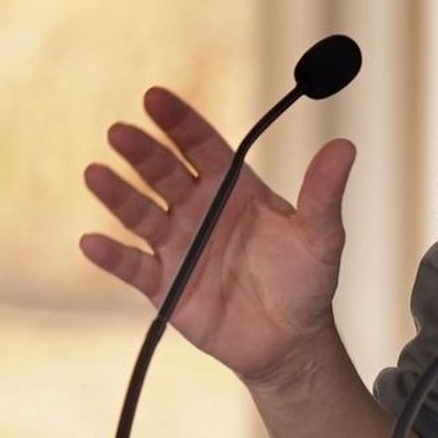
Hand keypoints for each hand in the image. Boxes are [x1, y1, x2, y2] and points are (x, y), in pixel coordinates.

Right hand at [80, 87, 355, 388]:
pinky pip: (134, 269)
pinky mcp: (166, 287)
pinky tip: (92, 242)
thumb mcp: (321, 235)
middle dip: (143, 153)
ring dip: (119, 195)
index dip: (179, 122)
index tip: (155, 97)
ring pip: (143, 215)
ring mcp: (179, 247)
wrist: (291, 339)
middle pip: (165, 174)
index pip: (202, 147)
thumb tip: (345, 146)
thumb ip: (324, 192)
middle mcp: (200, 210)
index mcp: (234, 189)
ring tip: (96, 173)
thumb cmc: (306, 279)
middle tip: (120, 130)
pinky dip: (113, 258)